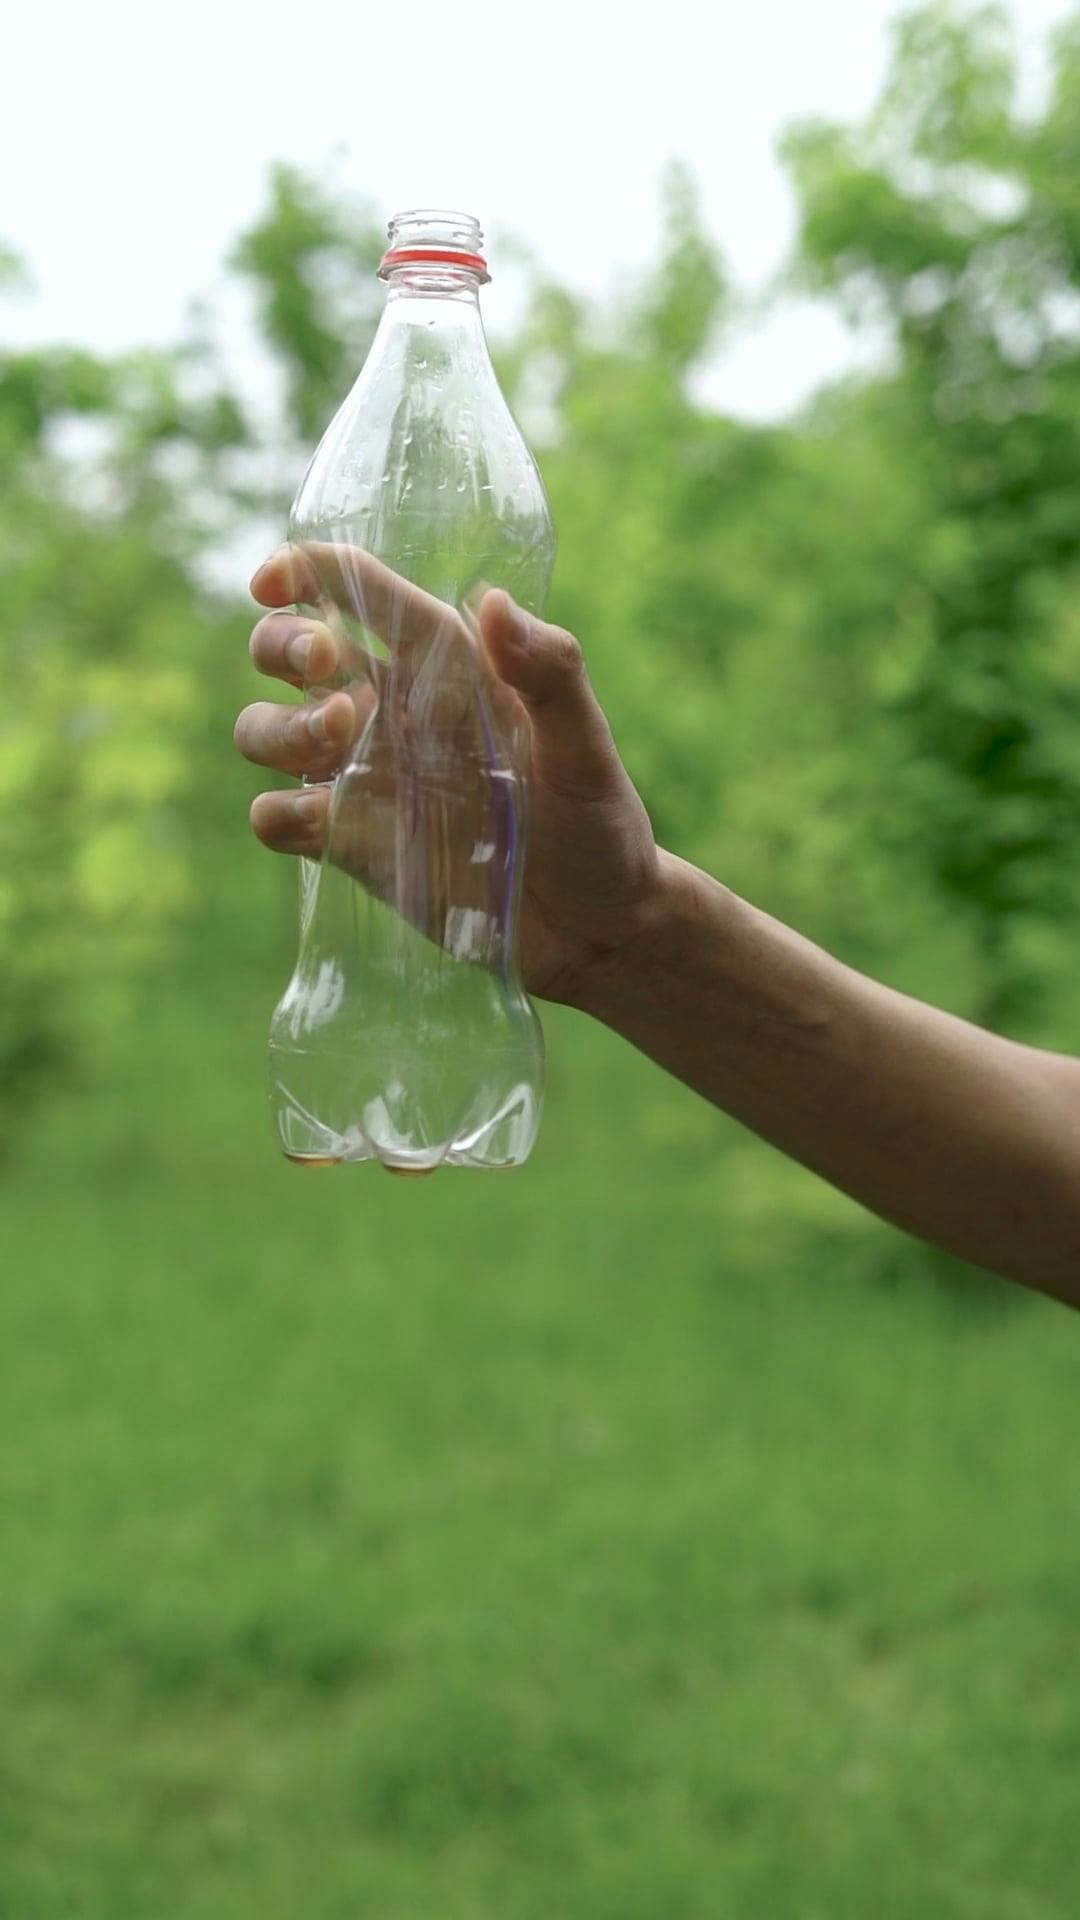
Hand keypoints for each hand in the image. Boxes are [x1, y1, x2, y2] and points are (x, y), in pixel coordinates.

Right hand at [235, 545, 662, 1005]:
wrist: (595, 927)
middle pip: (285, 650)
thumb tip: (491, 600)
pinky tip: (320, 819)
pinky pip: (275, 818)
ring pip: (264, 729)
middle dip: (281, 643)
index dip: (303, 571)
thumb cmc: (598, 823)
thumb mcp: (586, 748)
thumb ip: (550, 673)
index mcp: (442, 665)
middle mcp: (389, 713)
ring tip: (335, 738)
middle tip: (327, 665)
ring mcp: (362, 780)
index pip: (357, 592)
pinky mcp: (349, 846)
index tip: (273, 581)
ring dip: (277, 726)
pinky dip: (276, 812)